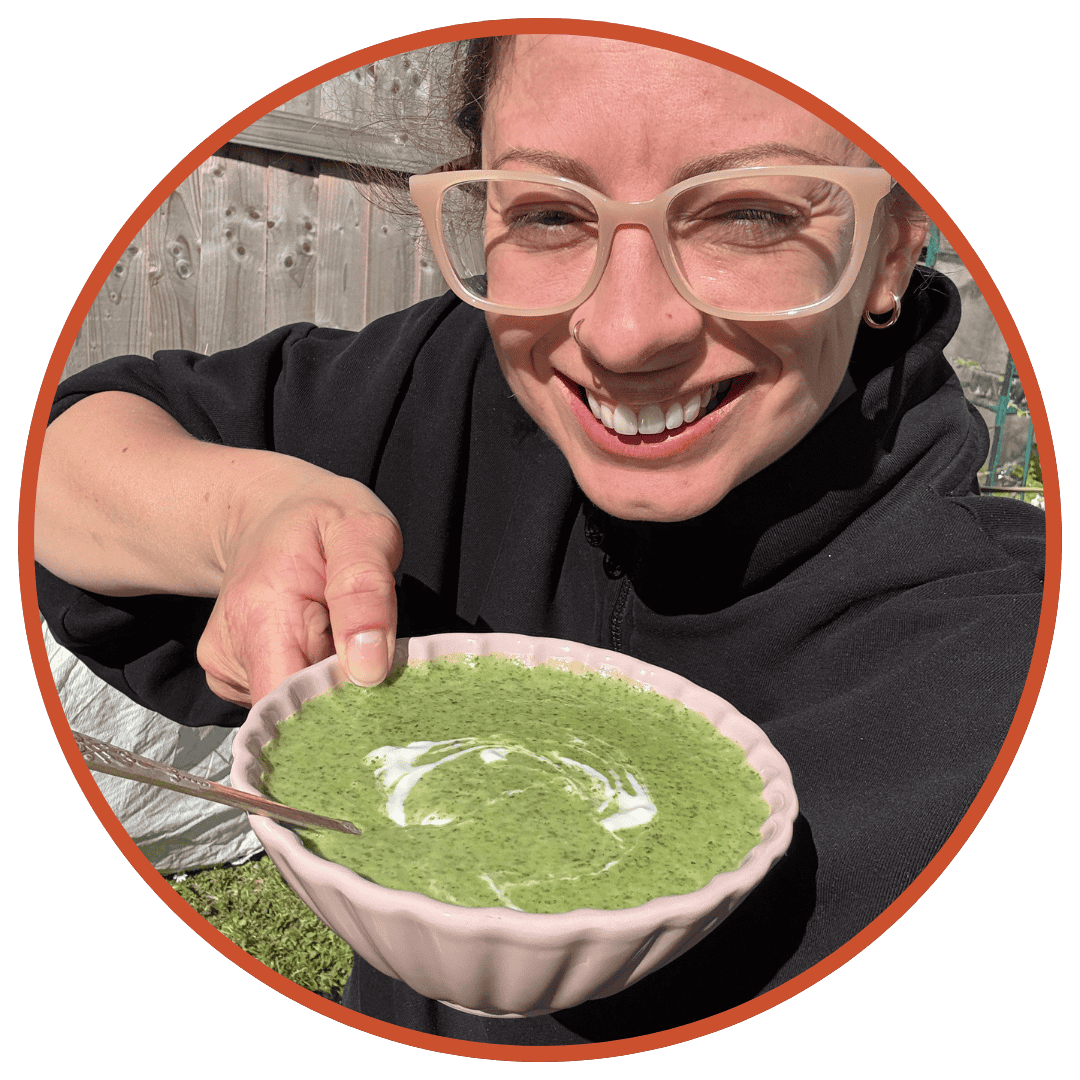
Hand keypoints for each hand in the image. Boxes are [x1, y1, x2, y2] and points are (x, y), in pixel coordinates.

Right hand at [195, 464, 402, 706]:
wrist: (268, 512)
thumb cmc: (321, 518)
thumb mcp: (361, 530)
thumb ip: (366, 592)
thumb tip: (368, 669)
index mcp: (260, 615)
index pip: (289, 705)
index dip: (337, 716)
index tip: (377, 699)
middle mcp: (232, 650)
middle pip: (297, 715)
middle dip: (344, 702)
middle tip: (377, 659)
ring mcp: (228, 669)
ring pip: (296, 711)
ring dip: (332, 688)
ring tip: (343, 639)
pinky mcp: (235, 679)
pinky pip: (286, 702)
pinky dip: (315, 686)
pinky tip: (322, 647)